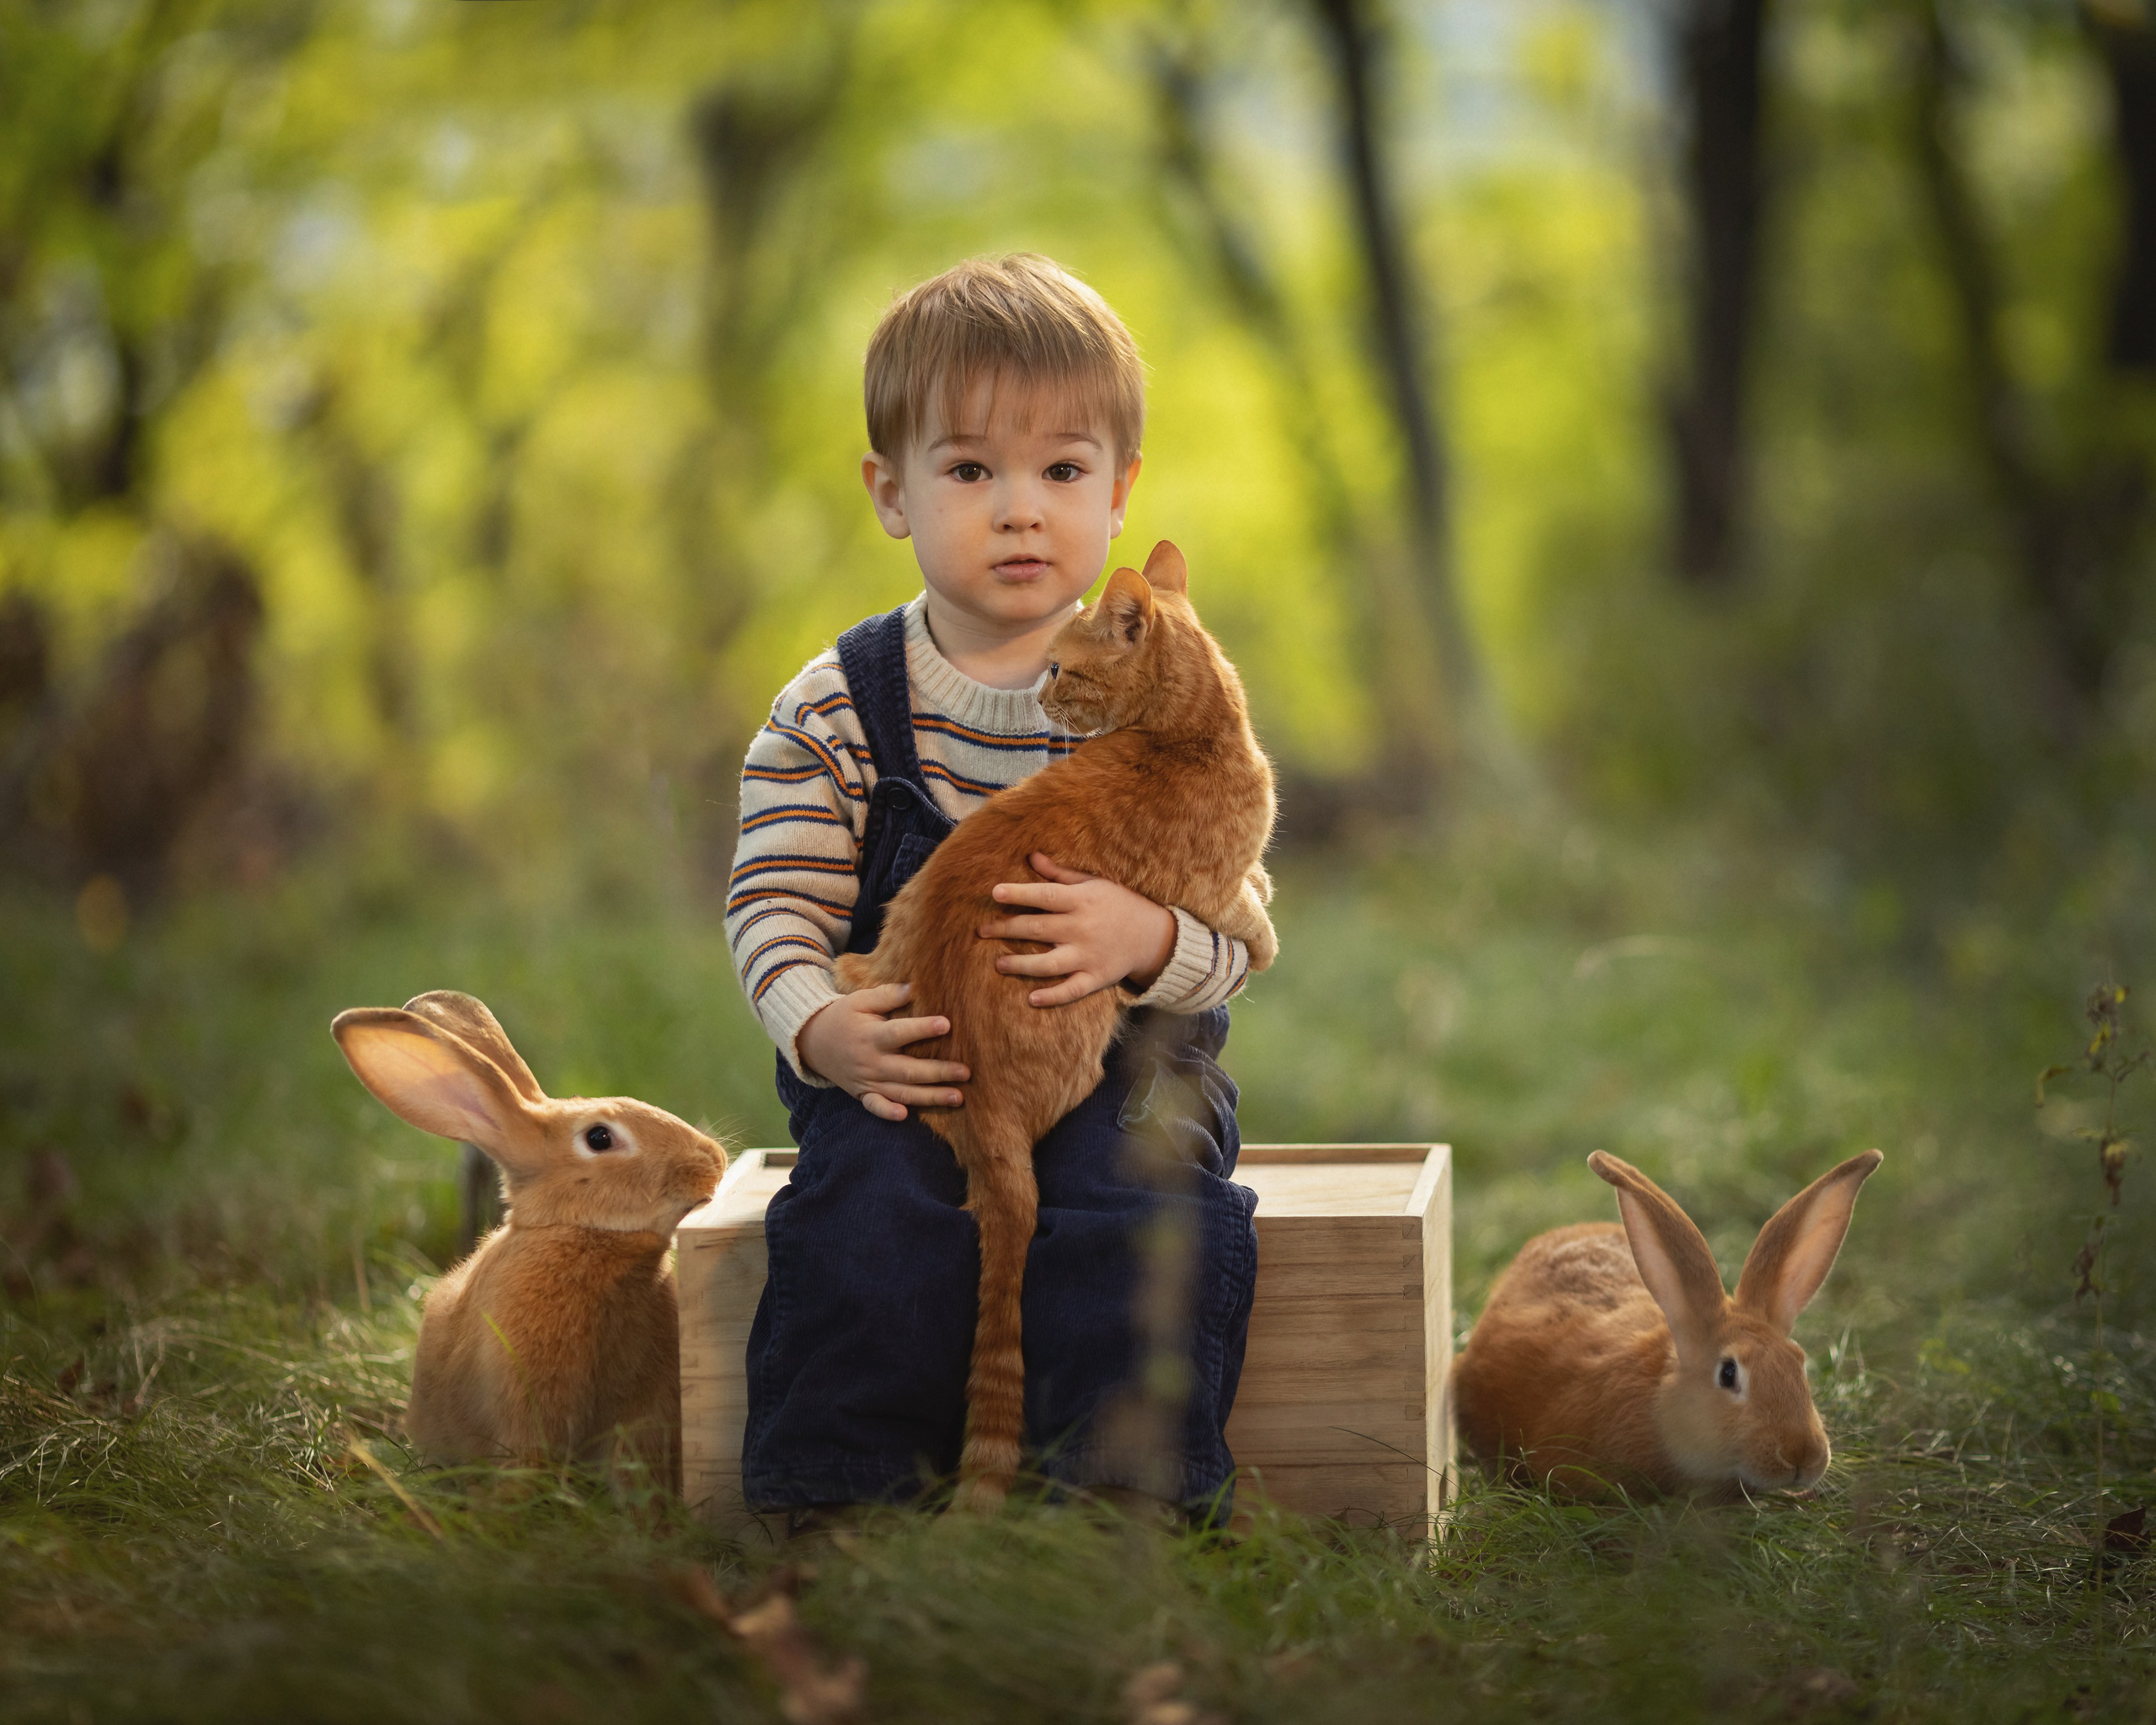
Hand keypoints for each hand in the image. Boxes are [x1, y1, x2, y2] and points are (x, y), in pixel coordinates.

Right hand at [796, 983, 968, 1121]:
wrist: (813, 1042)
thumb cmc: (843, 1016)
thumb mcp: (860, 1000)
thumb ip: (887, 995)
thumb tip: (914, 988)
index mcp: (871, 1035)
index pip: (900, 1033)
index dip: (922, 1029)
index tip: (947, 1024)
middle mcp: (871, 1062)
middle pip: (908, 1070)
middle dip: (938, 1072)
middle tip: (966, 1072)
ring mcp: (867, 1081)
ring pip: (901, 1092)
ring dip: (930, 1097)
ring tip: (958, 1097)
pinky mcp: (863, 1094)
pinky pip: (875, 1106)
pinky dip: (887, 1113)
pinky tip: (905, 1116)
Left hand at [978, 853, 1176, 1007]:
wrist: (1153, 935)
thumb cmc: (1118, 903)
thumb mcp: (1094, 883)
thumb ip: (1061, 874)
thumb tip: (1032, 857)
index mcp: (1081, 901)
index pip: (1046, 895)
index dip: (1020, 894)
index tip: (996, 893)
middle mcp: (1083, 928)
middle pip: (1039, 928)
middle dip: (1007, 929)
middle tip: (982, 931)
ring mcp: (1089, 955)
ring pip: (1049, 963)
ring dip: (1021, 964)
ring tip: (999, 964)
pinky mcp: (1097, 977)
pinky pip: (1072, 989)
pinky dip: (1053, 996)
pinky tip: (1031, 998)